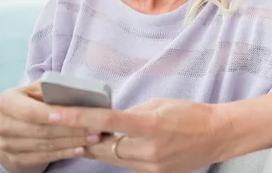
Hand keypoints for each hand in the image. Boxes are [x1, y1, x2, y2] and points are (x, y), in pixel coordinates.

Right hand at [0, 81, 101, 171]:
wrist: (14, 126)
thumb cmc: (34, 102)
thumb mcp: (38, 90)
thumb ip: (52, 88)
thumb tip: (78, 90)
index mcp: (6, 101)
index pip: (30, 110)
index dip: (51, 114)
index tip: (75, 115)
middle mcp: (2, 123)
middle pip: (40, 130)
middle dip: (71, 129)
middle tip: (96, 127)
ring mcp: (6, 144)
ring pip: (45, 145)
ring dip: (73, 142)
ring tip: (94, 137)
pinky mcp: (15, 159)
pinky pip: (44, 157)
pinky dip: (65, 153)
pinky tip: (81, 149)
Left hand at [46, 98, 234, 172]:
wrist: (218, 135)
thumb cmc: (191, 113)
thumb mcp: (160, 104)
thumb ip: (132, 113)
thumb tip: (109, 119)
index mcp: (150, 126)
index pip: (106, 122)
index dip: (77, 117)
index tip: (53, 113)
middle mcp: (148, 150)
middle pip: (103, 147)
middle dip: (87, 137)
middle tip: (73, 125)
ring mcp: (152, 167)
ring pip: (113, 159)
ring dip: (104, 147)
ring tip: (97, 135)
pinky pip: (128, 166)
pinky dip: (121, 155)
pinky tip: (123, 145)